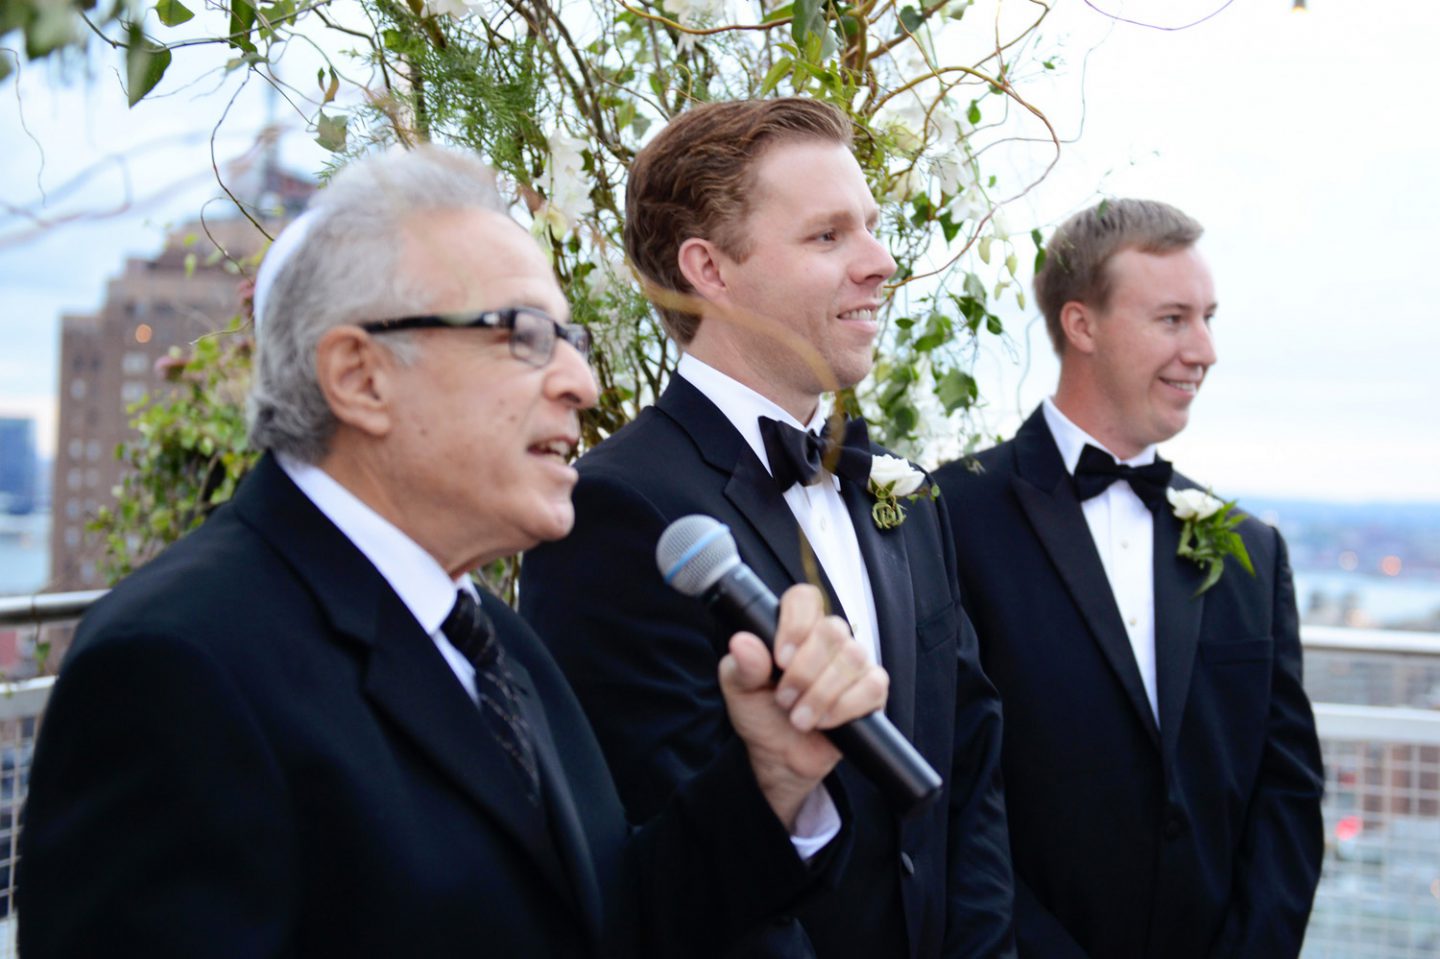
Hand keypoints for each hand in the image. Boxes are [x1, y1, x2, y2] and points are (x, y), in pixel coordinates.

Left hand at [718, 584, 888, 829]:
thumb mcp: (739, 690)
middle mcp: (828, 641)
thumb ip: (742, 665)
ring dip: (821, 693)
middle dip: (805, 670)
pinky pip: (872, 686)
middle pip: (833, 629)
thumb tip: (742, 642)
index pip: (805, 598)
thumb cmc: (760, 714)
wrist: (779, 757)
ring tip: (798, 718)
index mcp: (795, 629)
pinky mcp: (872, 691)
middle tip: (784, 698)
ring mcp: (854, 664)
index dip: (796, 623)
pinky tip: (825, 722)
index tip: (780, 659)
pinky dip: (845, 707)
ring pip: (853, 657)